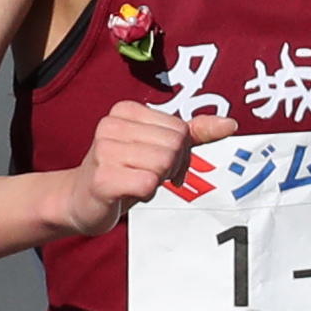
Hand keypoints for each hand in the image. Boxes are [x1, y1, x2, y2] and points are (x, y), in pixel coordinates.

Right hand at [59, 97, 232, 234]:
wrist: (80, 199)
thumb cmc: (122, 171)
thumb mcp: (158, 146)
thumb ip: (194, 133)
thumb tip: (231, 123)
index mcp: (126, 111)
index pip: (181, 130)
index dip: (180, 154)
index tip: (161, 164)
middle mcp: (111, 125)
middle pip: (175, 146)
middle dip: (170, 168)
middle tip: (148, 176)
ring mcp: (104, 151)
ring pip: (163, 165)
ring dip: (156, 182)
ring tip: (134, 182)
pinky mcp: (103, 178)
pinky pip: (148, 184)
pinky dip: (145, 194)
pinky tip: (127, 192)